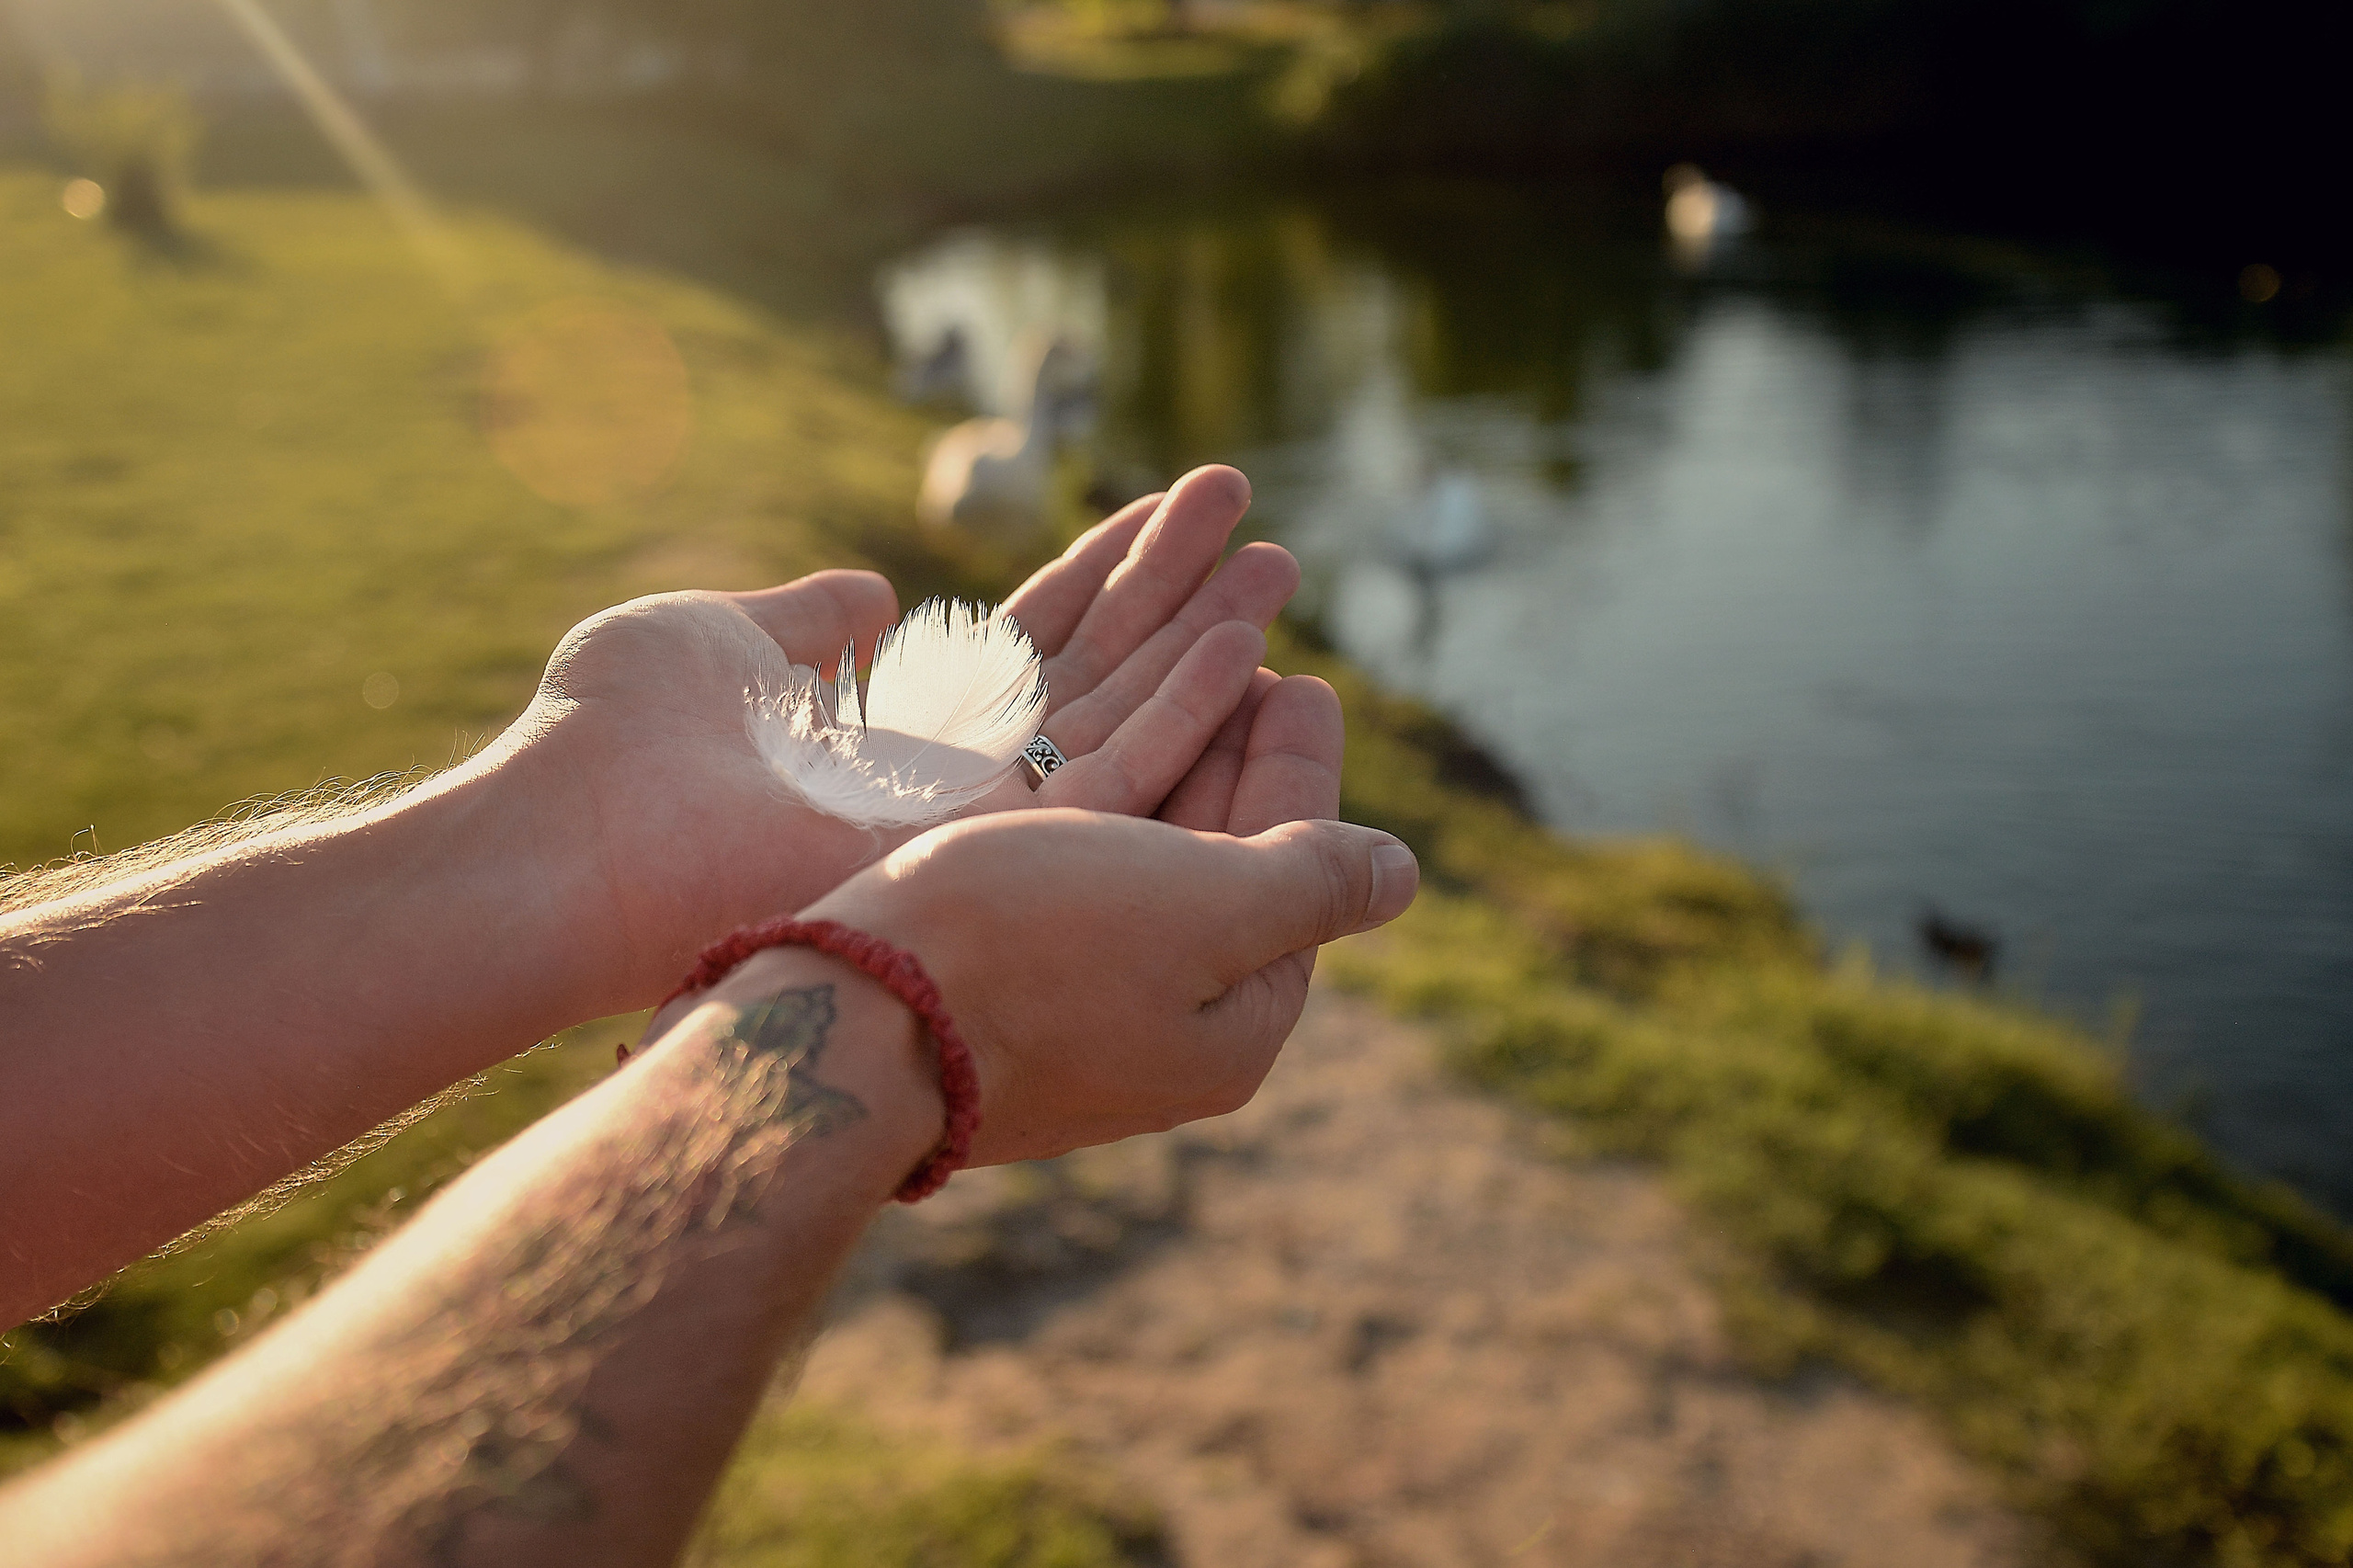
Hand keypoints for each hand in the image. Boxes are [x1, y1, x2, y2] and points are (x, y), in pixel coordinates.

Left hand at [488, 466, 1296, 1016]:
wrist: (564, 844)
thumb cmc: (613, 742)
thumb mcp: (722, 639)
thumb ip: (814, 623)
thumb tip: (881, 596)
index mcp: (895, 733)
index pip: (1030, 646)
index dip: (1104, 576)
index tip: (1170, 512)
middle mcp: (951, 784)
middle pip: (1096, 677)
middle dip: (1179, 598)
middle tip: (1261, 522)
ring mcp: (974, 826)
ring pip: (1126, 723)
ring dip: (1207, 641)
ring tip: (1281, 558)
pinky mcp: (983, 852)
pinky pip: (1114, 779)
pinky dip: (1184, 709)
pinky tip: (1247, 646)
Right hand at [798, 668, 1413, 1164]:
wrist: (843, 1021)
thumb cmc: (1032, 952)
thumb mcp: (1208, 906)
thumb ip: (1311, 878)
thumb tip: (1403, 872)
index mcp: (1233, 1026)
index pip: (1297, 874)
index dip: (1300, 767)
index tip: (1306, 678)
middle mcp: (1159, 1022)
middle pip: (1220, 858)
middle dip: (1236, 741)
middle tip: (1248, 645)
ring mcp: (1070, 1002)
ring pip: (1138, 848)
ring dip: (1169, 745)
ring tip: (1168, 663)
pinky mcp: (991, 972)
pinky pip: (1066, 859)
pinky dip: (1092, 786)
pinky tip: (1075, 738)